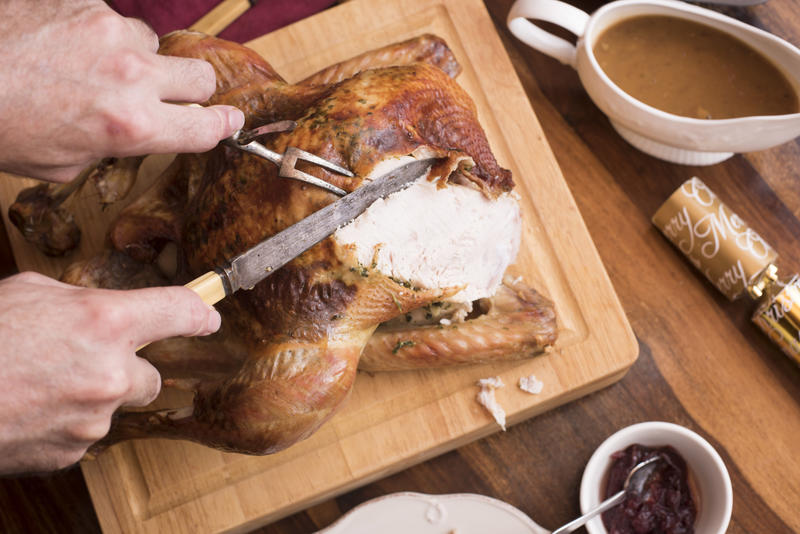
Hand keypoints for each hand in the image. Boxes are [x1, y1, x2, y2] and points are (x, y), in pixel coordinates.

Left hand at [0, 0, 244, 182]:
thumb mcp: (62, 162)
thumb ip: (111, 146)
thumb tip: (128, 132)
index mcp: (129, 126)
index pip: (204, 127)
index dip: (223, 127)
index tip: (230, 121)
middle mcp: (131, 76)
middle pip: (201, 78)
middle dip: (191, 91)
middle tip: (168, 98)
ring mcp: (109, 32)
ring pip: (156, 46)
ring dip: (140, 61)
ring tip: (97, 70)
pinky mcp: (85, 3)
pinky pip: (114, 21)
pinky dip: (101, 36)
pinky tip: (69, 49)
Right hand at [0, 272, 220, 473]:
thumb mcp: (30, 294)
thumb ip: (80, 303)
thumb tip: (101, 311)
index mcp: (105, 322)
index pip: (178, 311)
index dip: (198, 313)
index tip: (208, 318)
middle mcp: (110, 373)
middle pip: (152, 377)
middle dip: (127, 371)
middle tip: (85, 363)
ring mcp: (92, 419)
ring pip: (113, 408)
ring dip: (90, 398)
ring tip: (41, 386)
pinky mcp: (71, 453)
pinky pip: (83, 435)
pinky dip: (65, 424)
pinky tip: (30, 410)